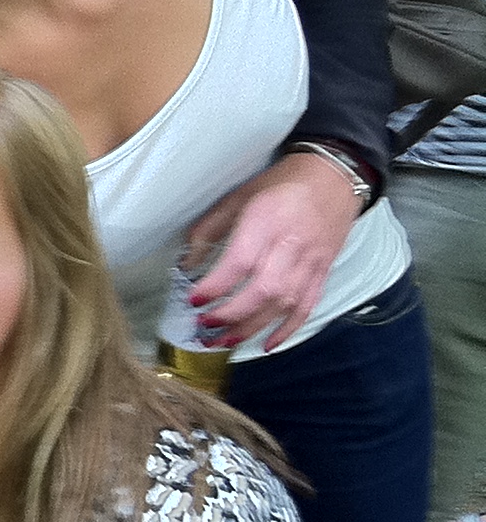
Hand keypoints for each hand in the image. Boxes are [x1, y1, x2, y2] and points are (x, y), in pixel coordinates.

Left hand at [185, 151, 361, 350]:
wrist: (335, 176)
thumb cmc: (280, 185)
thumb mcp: (238, 197)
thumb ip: (209, 229)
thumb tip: (187, 264)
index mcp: (266, 222)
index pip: (240, 262)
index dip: (216, 286)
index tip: (194, 301)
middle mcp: (291, 245)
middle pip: (264, 290)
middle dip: (232, 315)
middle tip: (205, 327)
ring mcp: (312, 261)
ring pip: (285, 304)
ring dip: (253, 328)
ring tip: (225, 341)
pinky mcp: (324, 272)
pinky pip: (307, 307)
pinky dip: (287, 330)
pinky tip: (266, 345)